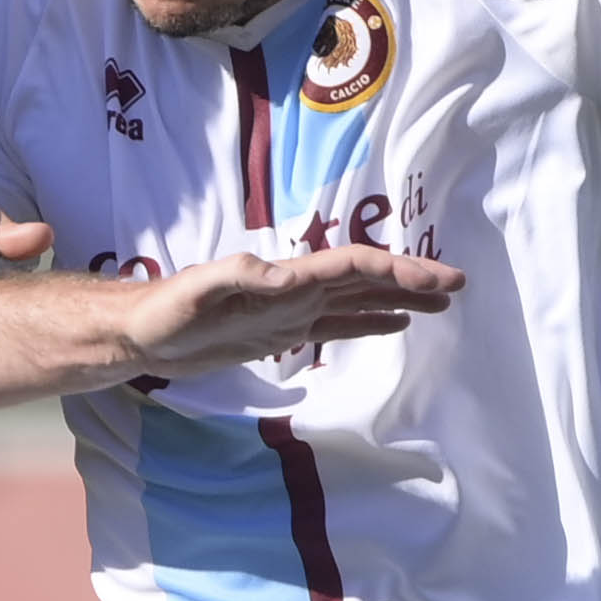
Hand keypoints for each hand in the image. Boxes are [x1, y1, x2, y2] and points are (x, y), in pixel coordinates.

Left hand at [115, 244, 462, 378]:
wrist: (142, 332)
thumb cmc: (165, 310)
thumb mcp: (197, 291)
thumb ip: (238, 278)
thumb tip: (286, 276)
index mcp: (287, 276)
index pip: (354, 267)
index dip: (397, 270)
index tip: (438, 278)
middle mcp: (297, 289)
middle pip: (366, 278)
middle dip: (412, 280)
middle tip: (458, 285)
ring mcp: (294, 310)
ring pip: (360, 299)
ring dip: (400, 298)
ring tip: (442, 303)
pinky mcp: (283, 333)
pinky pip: (339, 325)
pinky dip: (370, 322)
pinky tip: (396, 325)